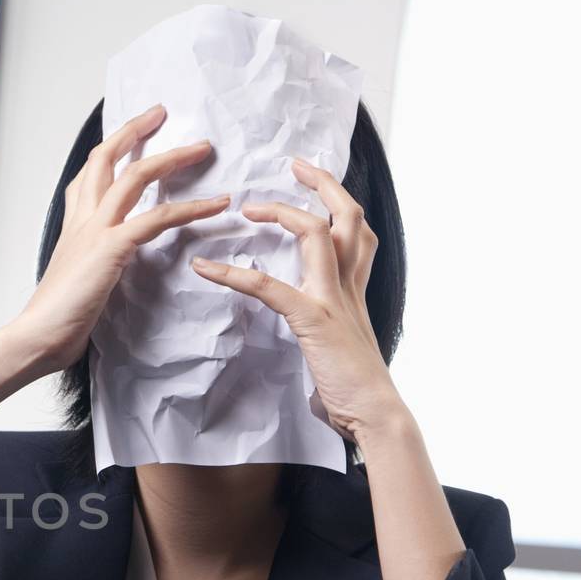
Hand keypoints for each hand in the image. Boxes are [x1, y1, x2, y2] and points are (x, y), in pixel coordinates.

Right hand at [2, 105, 229, 377]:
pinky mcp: (113, 247)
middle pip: (105, 159)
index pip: (87, 178)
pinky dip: (192, 207)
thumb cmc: (55, 320)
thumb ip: (91, 267)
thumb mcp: (75, 282)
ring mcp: (97, 230)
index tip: (128, 137)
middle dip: (133, 131)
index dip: (109, 152)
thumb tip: (102, 273)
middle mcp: (83, 221)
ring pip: (135, 176)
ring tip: (200, 148)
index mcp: (73, 228)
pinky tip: (216, 204)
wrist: (37, 335)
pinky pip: (159, 217)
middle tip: (159, 114)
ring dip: (171, 157)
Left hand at [190, 159, 405, 443]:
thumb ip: (326, 327)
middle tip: (293, 164)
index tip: (313, 180)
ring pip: (315, 233)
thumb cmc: (356, 389)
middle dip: (322, 184)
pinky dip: (233, 273)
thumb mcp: (341, 346)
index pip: (356, 230)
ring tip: (247, 205)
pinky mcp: (313, 320)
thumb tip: (311, 331)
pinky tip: (205, 268)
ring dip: (280, 212)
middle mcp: (349, 286)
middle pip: (347, 215)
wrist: (375, 415)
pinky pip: (268, 285)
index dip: (337, 200)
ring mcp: (332, 299)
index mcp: (355, 290)